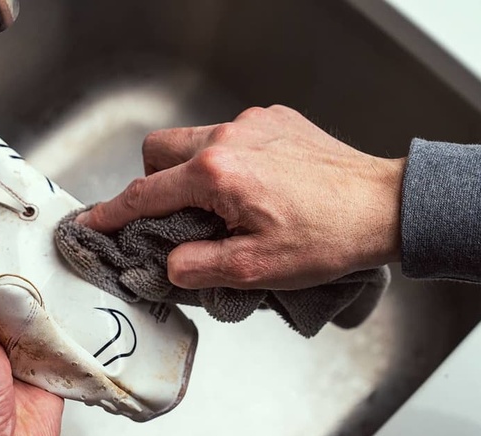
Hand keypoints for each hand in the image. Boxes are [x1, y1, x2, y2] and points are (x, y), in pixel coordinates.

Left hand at [0, 293, 63, 435]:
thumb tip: (8, 300)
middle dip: (9, 288)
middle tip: (20, 277)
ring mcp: (3, 359)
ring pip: (28, 317)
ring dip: (37, 315)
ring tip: (38, 310)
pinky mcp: (38, 374)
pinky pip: (54, 343)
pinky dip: (59, 337)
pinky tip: (56, 330)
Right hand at [77, 105, 404, 289]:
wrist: (386, 207)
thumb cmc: (331, 235)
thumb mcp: (256, 269)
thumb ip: (197, 268)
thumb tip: (169, 264)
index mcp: (218, 173)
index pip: (146, 192)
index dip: (113, 212)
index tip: (95, 221)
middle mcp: (230, 137)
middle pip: (159, 151)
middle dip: (152, 183)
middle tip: (170, 217)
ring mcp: (254, 124)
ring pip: (193, 141)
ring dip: (190, 173)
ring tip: (220, 209)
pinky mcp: (276, 121)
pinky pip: (230, 136)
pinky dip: (225, 162)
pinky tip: (254, 191)